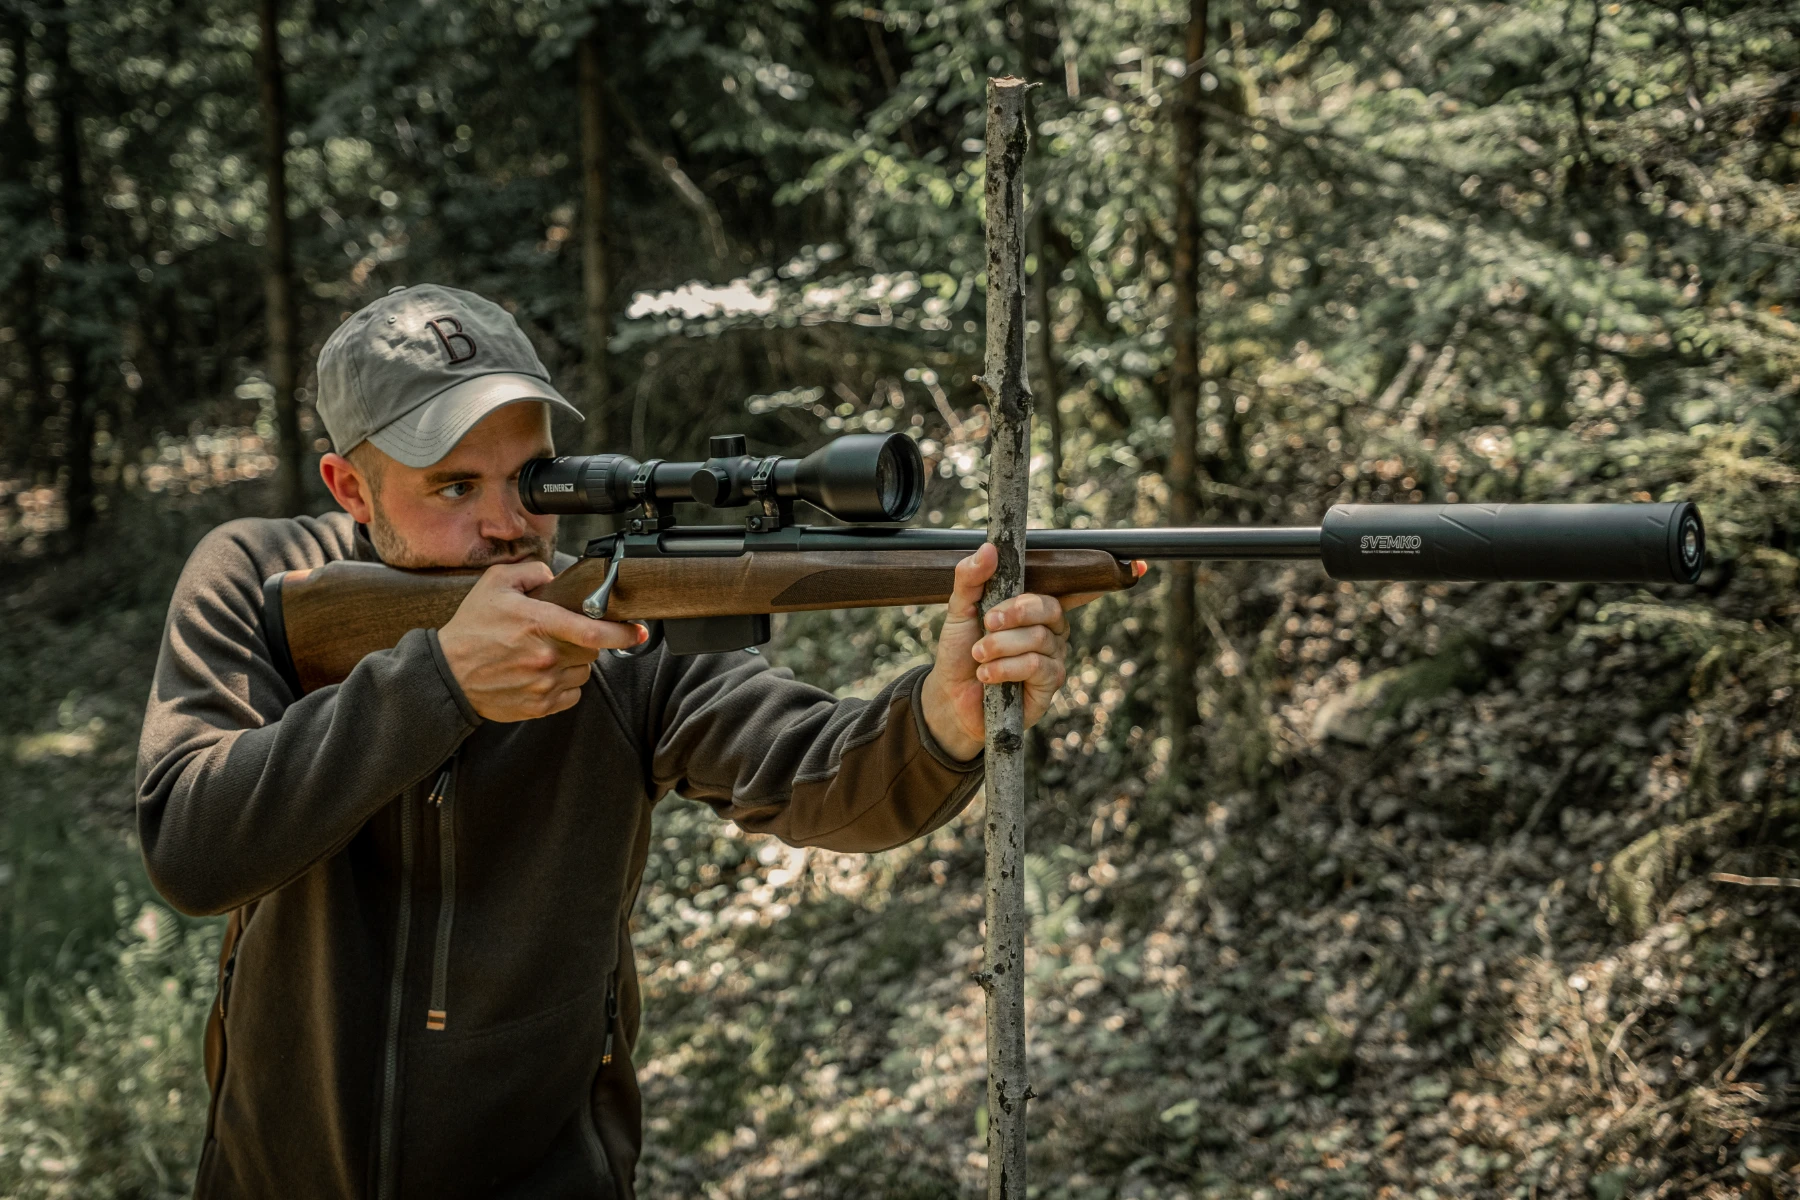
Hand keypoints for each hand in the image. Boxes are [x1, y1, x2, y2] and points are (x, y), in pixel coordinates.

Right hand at [438, 562, 644, 721]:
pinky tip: (544, 674)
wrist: (448, 675)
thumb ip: (532, 572)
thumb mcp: (495, 584)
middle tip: (564, 634)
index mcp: (538, 624)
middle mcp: (545, 656)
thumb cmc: (471, 629)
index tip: (638, 631)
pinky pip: (572, 695)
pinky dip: (565, 685)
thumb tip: (556, 578)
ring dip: (575, 663)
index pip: (593, 630)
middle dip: (587, 640)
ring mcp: (543, 684)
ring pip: (584, 673)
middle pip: (592, 650)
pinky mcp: (540, 706)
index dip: (623, 632)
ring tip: (548, 654)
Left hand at [919, 543, 1145, 760]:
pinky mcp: (1049, 685)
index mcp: (1035, 607)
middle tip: (988, 621)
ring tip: (979, 655)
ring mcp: (1053, 657)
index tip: (1134, 565)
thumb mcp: (960, 609)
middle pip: (1050, 607)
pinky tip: (988, 675)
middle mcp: (1051, 630)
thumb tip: (990, 548)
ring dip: (1001, 645)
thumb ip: (971, 578)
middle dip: (1016, 611)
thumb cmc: (961, 652)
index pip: (1073, 587)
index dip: (1101, 576)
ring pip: (1039, 638)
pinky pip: (1038, 666)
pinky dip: (1007, 667)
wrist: (951, 697)